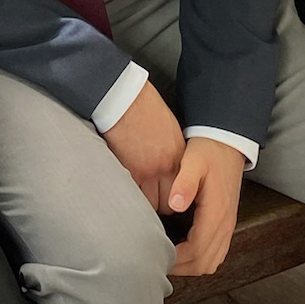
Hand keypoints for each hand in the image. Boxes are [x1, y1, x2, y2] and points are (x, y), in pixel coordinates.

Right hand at [102, 81, 184, 211]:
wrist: (125, 99)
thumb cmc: (143, 108)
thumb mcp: (168, 131)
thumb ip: (170, 154)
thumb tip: (167, 169)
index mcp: (178, 156)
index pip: (181, 192)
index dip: (172, 197)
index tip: (164, 197)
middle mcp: (166, 167)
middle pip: (167, 204)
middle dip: (157, 203)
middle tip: (148, 198)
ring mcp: (148, 171)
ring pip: (149, 204)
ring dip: (141, 202)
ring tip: (134, 195)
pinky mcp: (129, 171)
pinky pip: (131, 195)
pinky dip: (127, 195)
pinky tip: (123, 189)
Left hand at [166, 137, 245, 274]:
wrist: (227, 143)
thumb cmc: (208, 151)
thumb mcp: (193, 161)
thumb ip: (184, 183)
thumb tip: (174, 206)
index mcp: (216, 212)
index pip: (197, 250)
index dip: (176, 259)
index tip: (156, 256)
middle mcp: (226, 223)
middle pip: (204, 263)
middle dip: (181, 268)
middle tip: (158, 261)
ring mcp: (228, 225)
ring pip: (211, 261)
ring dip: (191, 266)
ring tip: (169, 259)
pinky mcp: (226, 223)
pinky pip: (216, 252)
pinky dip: (200, 258)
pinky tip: (183, 250)